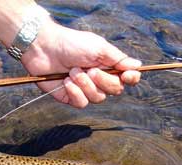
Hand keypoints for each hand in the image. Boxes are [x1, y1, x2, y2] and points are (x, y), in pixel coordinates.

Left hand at [21, 22, 140, 107]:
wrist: (44, 49)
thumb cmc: (71, 44)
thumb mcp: (98, 48)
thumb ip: (118, 59)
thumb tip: (137, 65)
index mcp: (108, 65)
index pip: (127, 78)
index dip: (130, 79)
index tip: (127, 76)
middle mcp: (99, 79)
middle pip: (114, 90)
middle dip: (102, 81)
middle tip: (89, 69)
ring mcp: (85, 89)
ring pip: (98, 98)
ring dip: (85, 85)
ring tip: (72, 72)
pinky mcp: (71, 97)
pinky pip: (81, 103)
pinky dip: (75, 93)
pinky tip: (65, 82)